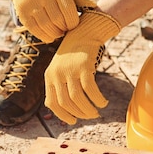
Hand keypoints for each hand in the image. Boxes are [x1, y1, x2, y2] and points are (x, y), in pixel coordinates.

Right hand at [0, 0, 95, 41]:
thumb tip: (94, 7)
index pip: (69, 10)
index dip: (73, 22)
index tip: (74, 25)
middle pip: (58, 19)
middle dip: (64, 29)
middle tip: (66, 30)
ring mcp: (31, 2)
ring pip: (46, 26)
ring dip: (55, 34)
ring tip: (59, 33)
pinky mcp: (22, 10)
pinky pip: (34, 28)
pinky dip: (44, 36)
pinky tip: (50, 36)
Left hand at [44, 9, 120, 123]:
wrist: (83, 32)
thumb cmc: (74, 54)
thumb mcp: (61, 69)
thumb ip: (61, 86)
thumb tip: (69, 111)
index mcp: (49, 76)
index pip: (52, 103)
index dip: (63, 115)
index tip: (73, 121)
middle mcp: (57, 74)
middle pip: (66, 103)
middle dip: (79, 114)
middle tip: (90, 116)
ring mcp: (69, 70)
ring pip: (77, 98)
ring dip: (88, 110)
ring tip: (96, 112)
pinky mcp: (83, 66)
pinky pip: (91, 89)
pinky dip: (97, 99)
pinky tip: (103, 102)